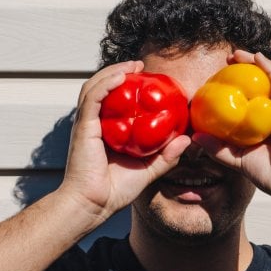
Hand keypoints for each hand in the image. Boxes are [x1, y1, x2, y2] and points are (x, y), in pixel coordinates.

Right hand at [59, 61, 190, 221]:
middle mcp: (94, 124)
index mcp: (105, 131)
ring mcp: (87, 124)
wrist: (93, 205)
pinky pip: (93, 98)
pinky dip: (105, 83)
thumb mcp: (148, 170)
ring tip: (132, 64)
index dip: (127, 85)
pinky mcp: (83, 127)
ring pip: (95, 86)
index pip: (113, 100)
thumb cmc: (114, 191)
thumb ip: (166, 156)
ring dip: (113, 71)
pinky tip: (120, 76)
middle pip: (102, 87)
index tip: (146, 78)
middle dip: (120, 71)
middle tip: (139, 65)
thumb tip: (186, 140)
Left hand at [193, 51, 270, 204]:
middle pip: (267, 81)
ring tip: (239, 54)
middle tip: (229, 59)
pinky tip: (258, 59)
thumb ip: (219, 148)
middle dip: (249, 67)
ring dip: (257, 62)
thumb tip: (196, 137)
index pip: (259, 96)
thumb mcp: (240, 160)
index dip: (244, 83)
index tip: (225, 75)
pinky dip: (270, 69)